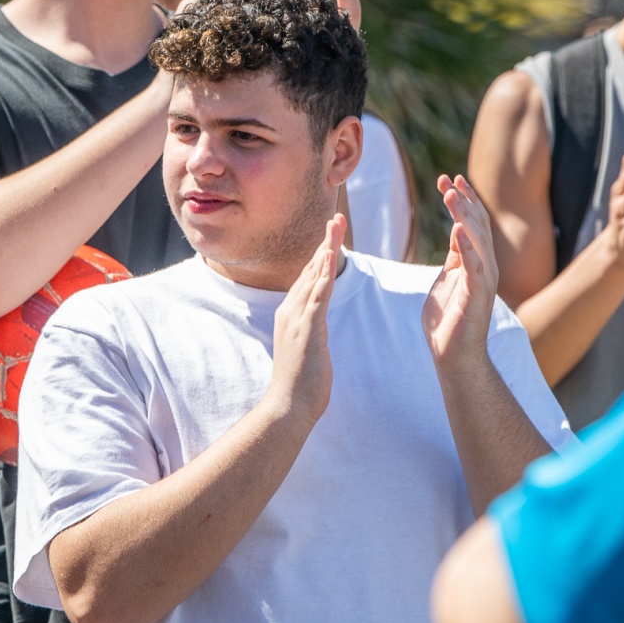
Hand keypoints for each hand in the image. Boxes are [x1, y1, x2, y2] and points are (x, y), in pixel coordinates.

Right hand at [266, 213, 343, 425]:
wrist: (288, 407)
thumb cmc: (300, 384)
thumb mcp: (306, 348)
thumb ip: (310, 331)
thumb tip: (316, 324)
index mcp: (291, 314)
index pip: (307, 277)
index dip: (319, 253)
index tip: (330, 233)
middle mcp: (290, 311)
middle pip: (309, 269)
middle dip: (324, 241)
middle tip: (335, 216)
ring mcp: (297, 319)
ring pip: (313, 276)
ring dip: (325, 249)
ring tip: (335, 226)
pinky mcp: (306, 329)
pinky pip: (317, 297)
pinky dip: (323, 275)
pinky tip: (329, 257)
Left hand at [423, 174, 499, 373]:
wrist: (455, 356)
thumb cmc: (450, 321)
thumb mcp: (448, 279)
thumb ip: (454, 257)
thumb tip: (455, 232)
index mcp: (476, 262)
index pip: (472, 223)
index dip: (463, 200)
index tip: (449, 178)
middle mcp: (485, 267)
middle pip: (477, 225)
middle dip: (464, 200)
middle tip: (449, 179)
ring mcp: (483, 280)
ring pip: (477, 240)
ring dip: (464, 215)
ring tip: (452, 194)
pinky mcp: (477, 295)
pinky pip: (473, 266)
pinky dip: (466, 247)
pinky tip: (457, 229)